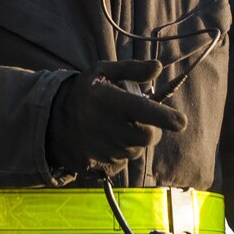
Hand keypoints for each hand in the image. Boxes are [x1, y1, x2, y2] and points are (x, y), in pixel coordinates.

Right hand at [46, 60, 186, 176]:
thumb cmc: (84, 93)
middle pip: (148, 136)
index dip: (167, 118)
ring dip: (133, 140)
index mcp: (112, 103)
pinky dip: (121, 151)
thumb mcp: (102, 71)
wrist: (52, 122)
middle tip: (137, 119)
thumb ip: (132, 69)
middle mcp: (110, 129)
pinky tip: (107, 139)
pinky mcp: (100, 166)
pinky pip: (123, 161)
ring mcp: (105, 150)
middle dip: (149, 129)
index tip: (181, 122)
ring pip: (136, 150)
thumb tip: (158, 67)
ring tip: (115, 126)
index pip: (146, 112)